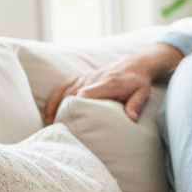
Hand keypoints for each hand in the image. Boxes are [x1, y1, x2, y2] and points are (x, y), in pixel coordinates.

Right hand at [43, 44, 183, 122]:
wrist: (134, 65)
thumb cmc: (138, 83)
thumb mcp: (142, 94)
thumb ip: (135, 105)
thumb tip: (131, 119)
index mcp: (108, 83)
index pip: (88, 92)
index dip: (78, 102)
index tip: (71, 115)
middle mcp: (93, 79)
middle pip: (72, 93)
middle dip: (64, 109)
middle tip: (60, 126)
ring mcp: (85, 78)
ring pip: (65, 91)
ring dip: (56, 105)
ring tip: (51, 122)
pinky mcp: (81, 78)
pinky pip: (64, 86)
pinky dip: (55, 98)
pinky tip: (49, 112)